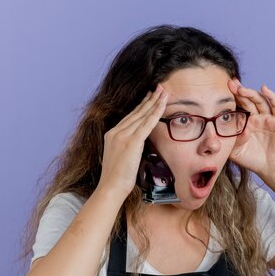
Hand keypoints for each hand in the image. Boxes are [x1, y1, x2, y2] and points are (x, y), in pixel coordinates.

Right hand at [96, 85, 167, 201]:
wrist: (110, 187)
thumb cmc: (117, 178)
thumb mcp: (120, 158)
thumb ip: (128, 148)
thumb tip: (138, 145)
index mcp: (112, 134)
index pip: (130, 117)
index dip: (141, 106)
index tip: (149, 97)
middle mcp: (116, 132)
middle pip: (136, 112)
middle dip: (149, 99)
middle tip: (159, 88)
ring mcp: (122, 136)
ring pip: (142, 115)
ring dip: (154, 102)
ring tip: (163, 92)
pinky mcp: (131, 142)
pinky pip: (147, 124)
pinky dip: (156, 113)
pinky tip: (162, 104)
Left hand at [227, 78, 274, 178]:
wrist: (270, 169)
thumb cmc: (252, 160)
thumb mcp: (234, 150)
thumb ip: (230, 139)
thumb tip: (231, 126)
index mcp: (245, 123)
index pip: (238, 106)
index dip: (232, 97)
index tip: (222, 89)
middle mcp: (256, 118)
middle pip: (248, 100)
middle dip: (239, 91)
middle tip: (230, 84)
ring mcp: (268, 118)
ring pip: (259, 100)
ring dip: (250, 93)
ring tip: (241, 89)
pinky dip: (271, 96)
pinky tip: (264, 88)